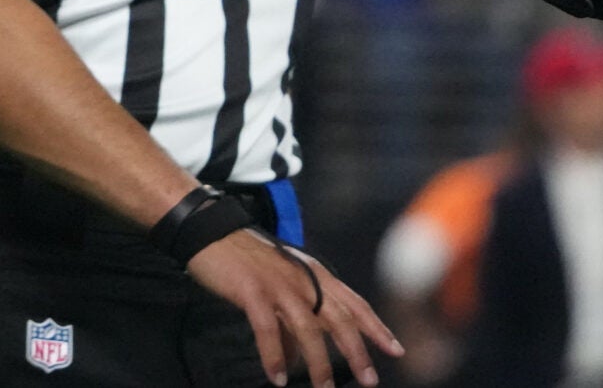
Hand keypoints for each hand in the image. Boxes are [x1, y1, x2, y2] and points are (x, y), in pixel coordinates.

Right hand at [186, 230, 399, 385]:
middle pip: (339, 319)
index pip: (354, 302)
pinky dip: (274, 357)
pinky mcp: (252, 291)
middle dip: (357, 352)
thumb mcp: (277, 282)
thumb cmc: (243, 258)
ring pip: (308, 329)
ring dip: (318, 364)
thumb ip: (291, 319)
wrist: (207, 230)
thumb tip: (297, 359)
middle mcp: (302, 278)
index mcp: (313, 272)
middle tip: (369, 381)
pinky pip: (268, 330)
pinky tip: (277, 378)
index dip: (376, 328)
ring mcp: (278, 283)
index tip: (396, 350)